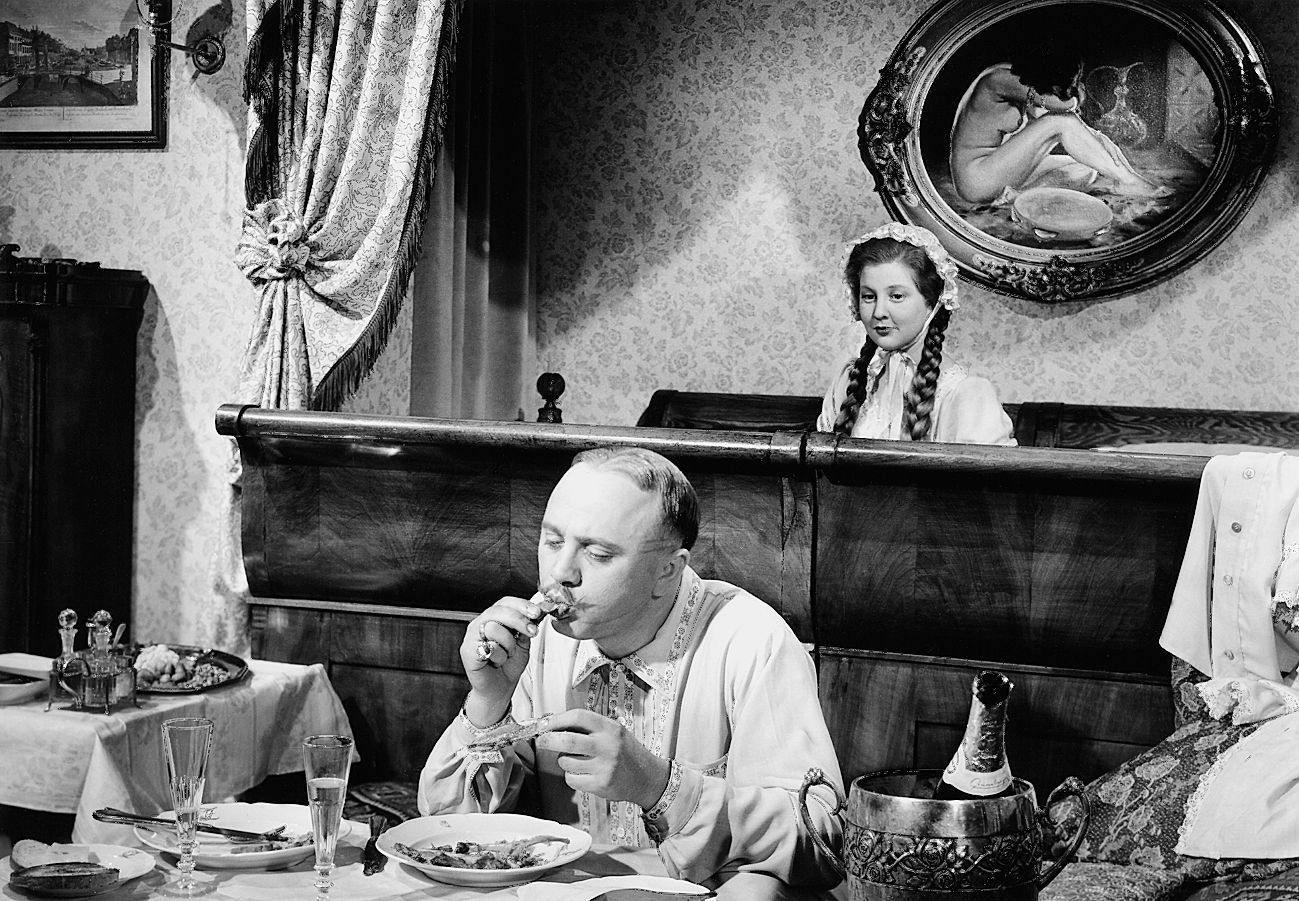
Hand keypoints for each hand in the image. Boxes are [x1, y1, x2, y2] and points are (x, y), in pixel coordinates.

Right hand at [461, 596, 543, 723]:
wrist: (499, 690)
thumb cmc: (509, 665)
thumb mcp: (524, 642)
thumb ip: (528, 626)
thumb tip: (540, 610)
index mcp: (493, 618)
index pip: (506, 602)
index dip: (522, 605)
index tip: (536, 612)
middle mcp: (480, 623)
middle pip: (499, 611)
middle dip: (519, 620)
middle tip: (531, 631)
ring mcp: (471, 636)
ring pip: (494, 628)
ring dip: (508, 645)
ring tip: (507, 655)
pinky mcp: (466, 650)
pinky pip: (488, 646)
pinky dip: (499, 656)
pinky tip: (497, 662)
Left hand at [536, 709, 670, 808]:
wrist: (646, 777)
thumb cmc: (626, 752)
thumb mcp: (613, 731)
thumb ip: (588, 727)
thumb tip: (553, 724)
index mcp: (610, 728)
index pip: (578, 717)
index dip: (556, 719)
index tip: (543, 723)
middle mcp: (608, 746)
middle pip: (568, 740)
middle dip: (547, 740)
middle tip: (541, 740)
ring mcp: (605, 767)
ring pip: (566, 762)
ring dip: (563, 761)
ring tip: (575, 760)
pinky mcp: (601, 785)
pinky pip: (572, 779)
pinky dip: (571, 776)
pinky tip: (583, 773)